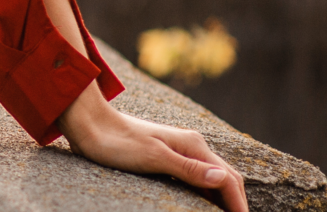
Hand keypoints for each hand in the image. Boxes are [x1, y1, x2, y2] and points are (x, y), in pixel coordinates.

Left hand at [58, 88, 245, 211]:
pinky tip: (201, 204)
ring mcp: (179, 150)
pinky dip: (204, 193)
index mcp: (193, 145)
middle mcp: (191, 145)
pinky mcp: (165, 156)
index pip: (229, 179)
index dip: (238, 205)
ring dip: (221, 197)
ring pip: (211, 177)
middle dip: (236, 202)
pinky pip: (194, 177)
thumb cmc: (116, 141)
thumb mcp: (153, 158)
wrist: (87, 123)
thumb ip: (189, 169)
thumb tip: (224, 179)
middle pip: (225, 177)